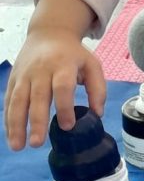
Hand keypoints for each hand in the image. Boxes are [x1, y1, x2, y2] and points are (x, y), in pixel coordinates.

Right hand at [4, 31, 105, 149]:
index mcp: (63, 64)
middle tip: (37, 144)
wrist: (49, 33)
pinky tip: (11, 136)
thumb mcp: (92, 64)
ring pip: (18, 100)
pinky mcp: (13, 79)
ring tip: (18, 146)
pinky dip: (8, 119)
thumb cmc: (73, 54)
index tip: (67, 127)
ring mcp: (24, 74)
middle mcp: (41, 69)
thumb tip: (97, 114)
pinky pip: (9, 100)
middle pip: (37, 97)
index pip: (62, 87)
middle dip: (36, 121)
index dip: (64, 107)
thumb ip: (97, 88)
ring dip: (16, 124)